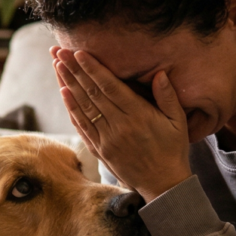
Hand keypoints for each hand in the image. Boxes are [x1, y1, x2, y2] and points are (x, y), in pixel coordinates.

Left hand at [52, 46, 191, 202]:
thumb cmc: (173, 150)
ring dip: (68, 84)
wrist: (163, 184)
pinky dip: (71, 109)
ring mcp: (107, 140)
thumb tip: (159, 73)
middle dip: (74, 70)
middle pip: (91, 93)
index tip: (79, 53)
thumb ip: (168, 96)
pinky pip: (82, 126)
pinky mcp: (100, 150)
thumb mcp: (178, 122)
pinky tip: (64, 92)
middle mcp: (119, 127)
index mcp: (138, 116)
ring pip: (83, 108)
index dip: (93, 69)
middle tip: (60, 51)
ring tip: (57, 65)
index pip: (110, 87)